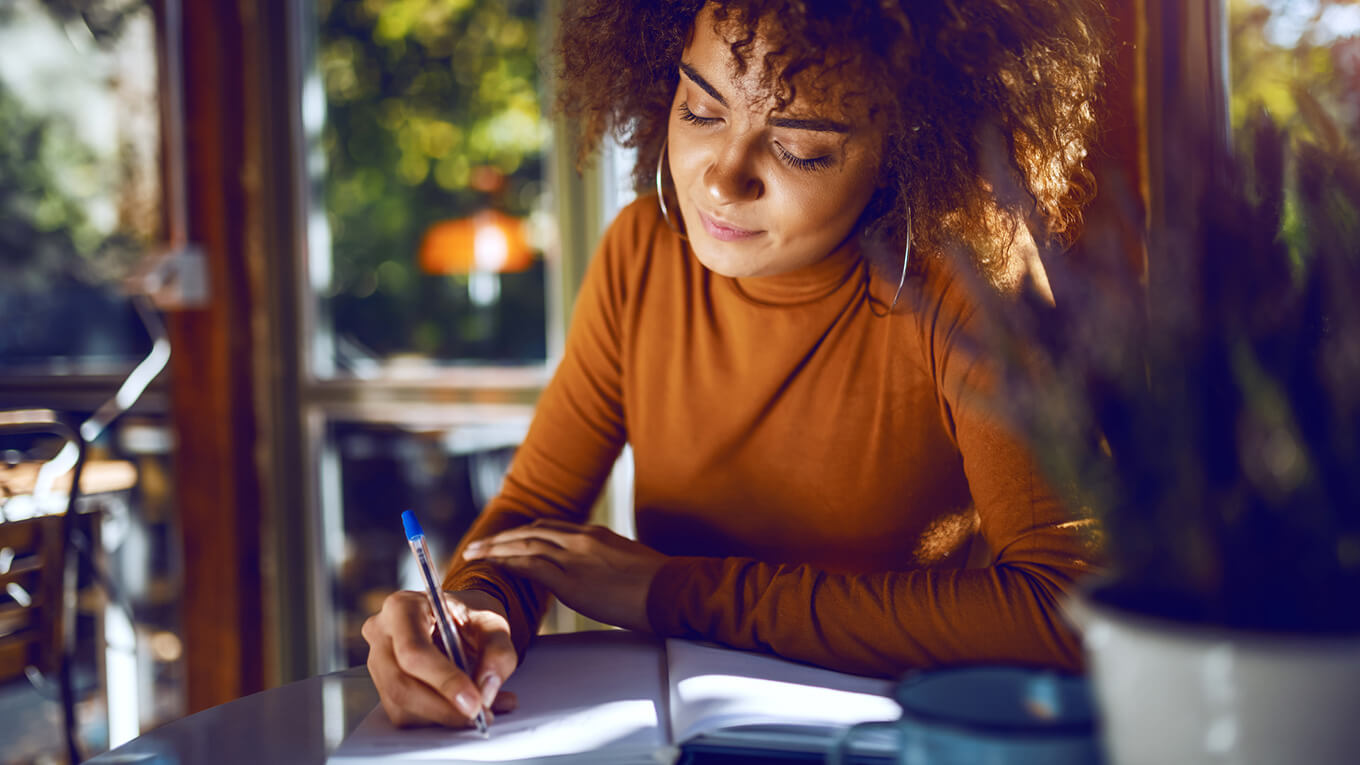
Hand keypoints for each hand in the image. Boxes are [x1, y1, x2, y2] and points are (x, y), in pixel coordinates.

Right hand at [362, 589, 518, 727]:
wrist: (458, 620)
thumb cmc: (470, 616)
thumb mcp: (493, 622)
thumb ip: (498, 651)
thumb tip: (486, 690)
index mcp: (403, 607)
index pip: (414, 650)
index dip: (443, 681)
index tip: (475, 702)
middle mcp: (381, 633)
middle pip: (401, 684)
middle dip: (443, 708)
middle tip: (481, 715)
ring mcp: (377, 662)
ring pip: (401, 705)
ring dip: (444, 716)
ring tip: (484, 710)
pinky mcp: (383, 687)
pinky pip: (405, 715)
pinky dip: (438, 719)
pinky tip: (463, 709)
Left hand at [462, 520, 666, 632]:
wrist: (671, 590)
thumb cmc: (658, 583)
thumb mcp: (628, 560)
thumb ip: (604, 560)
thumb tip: (595, 572)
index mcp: (595, 534)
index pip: (549, 527)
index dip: (522, 534)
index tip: (506, 540)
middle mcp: (581, 539)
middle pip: (531, 532)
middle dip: (502, 538)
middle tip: (478, 546)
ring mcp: (575, 557)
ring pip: (525, 545)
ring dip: (496, 549)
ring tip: (475, 555)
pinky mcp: (572, 580)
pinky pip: (531, 567)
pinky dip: (508, 564)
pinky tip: (494, 567)